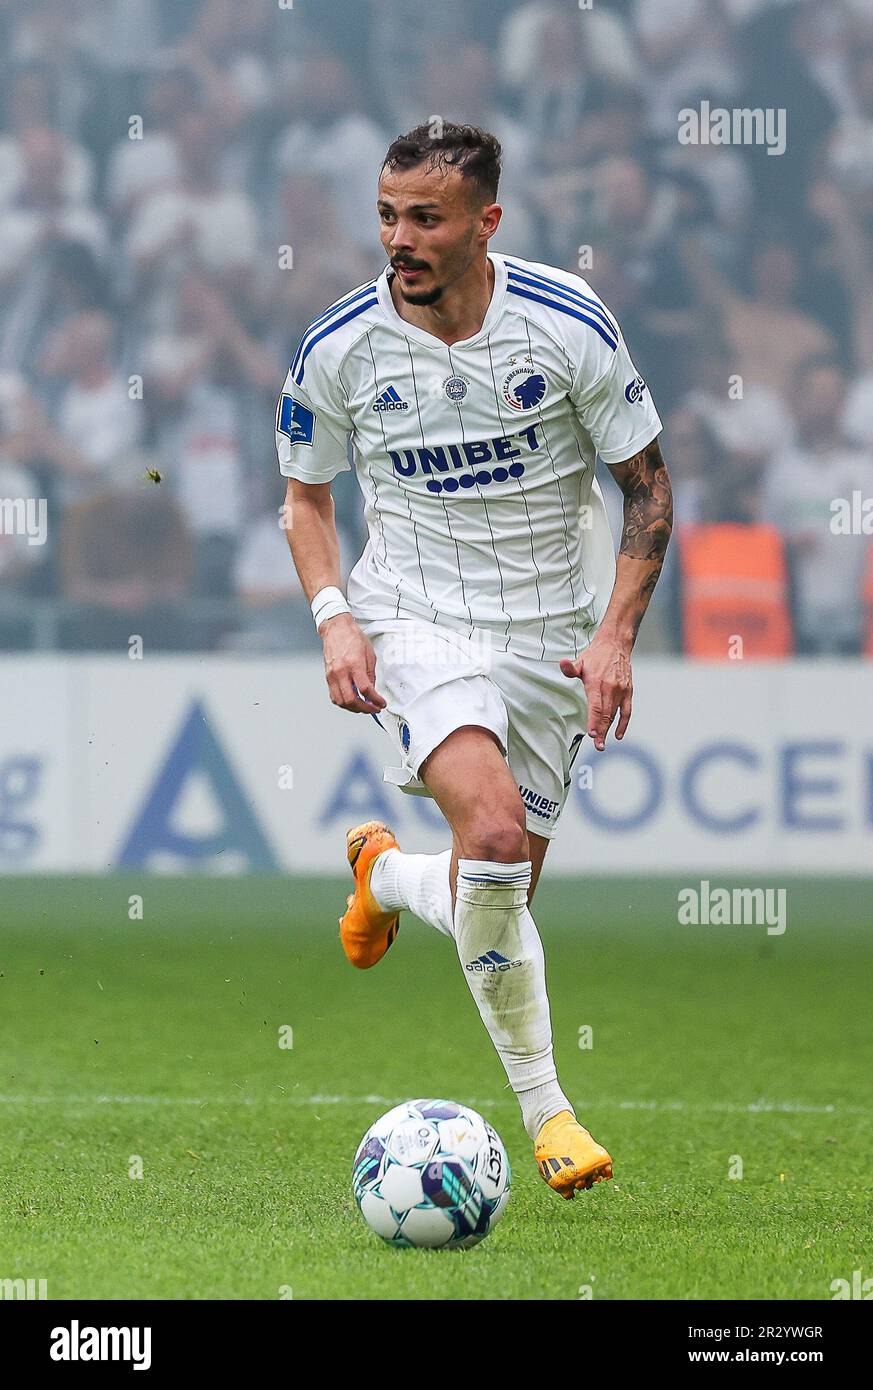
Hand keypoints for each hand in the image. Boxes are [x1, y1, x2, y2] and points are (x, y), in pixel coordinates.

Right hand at [320, 613, 386, 713]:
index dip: (375, 700)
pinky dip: (343, 702)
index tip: (380, 703)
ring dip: (353, 708)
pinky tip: (351, 701)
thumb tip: (371, 691)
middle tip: (373, 708)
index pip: (365, 689)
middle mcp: (341, 671)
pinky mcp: (327, 677)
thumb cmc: (353, 638)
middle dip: (364, 708)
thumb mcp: (369, 655)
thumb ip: (370, 675)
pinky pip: (334, 696)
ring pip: (341, 701)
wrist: (336, 629)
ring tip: (363, 707)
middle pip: (351, 699)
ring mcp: (332, 675)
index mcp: (354, 664)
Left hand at [560, 632, 632, 750]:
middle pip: (606, 714)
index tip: (591, 733)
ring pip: (614, 714)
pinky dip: (623, 723)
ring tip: (602, 743)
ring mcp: (621, 690)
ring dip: (609, 730)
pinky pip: (627, 711)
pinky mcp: (628, 691)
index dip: (594, 721)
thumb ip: (570, 668)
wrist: (616, 644)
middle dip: (601, 731)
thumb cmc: (597, 655)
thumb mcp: (580, 660)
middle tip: (598, 745)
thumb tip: (562, 665)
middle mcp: (611, 688)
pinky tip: (618, 734)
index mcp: (597, 682)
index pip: (596, 705)